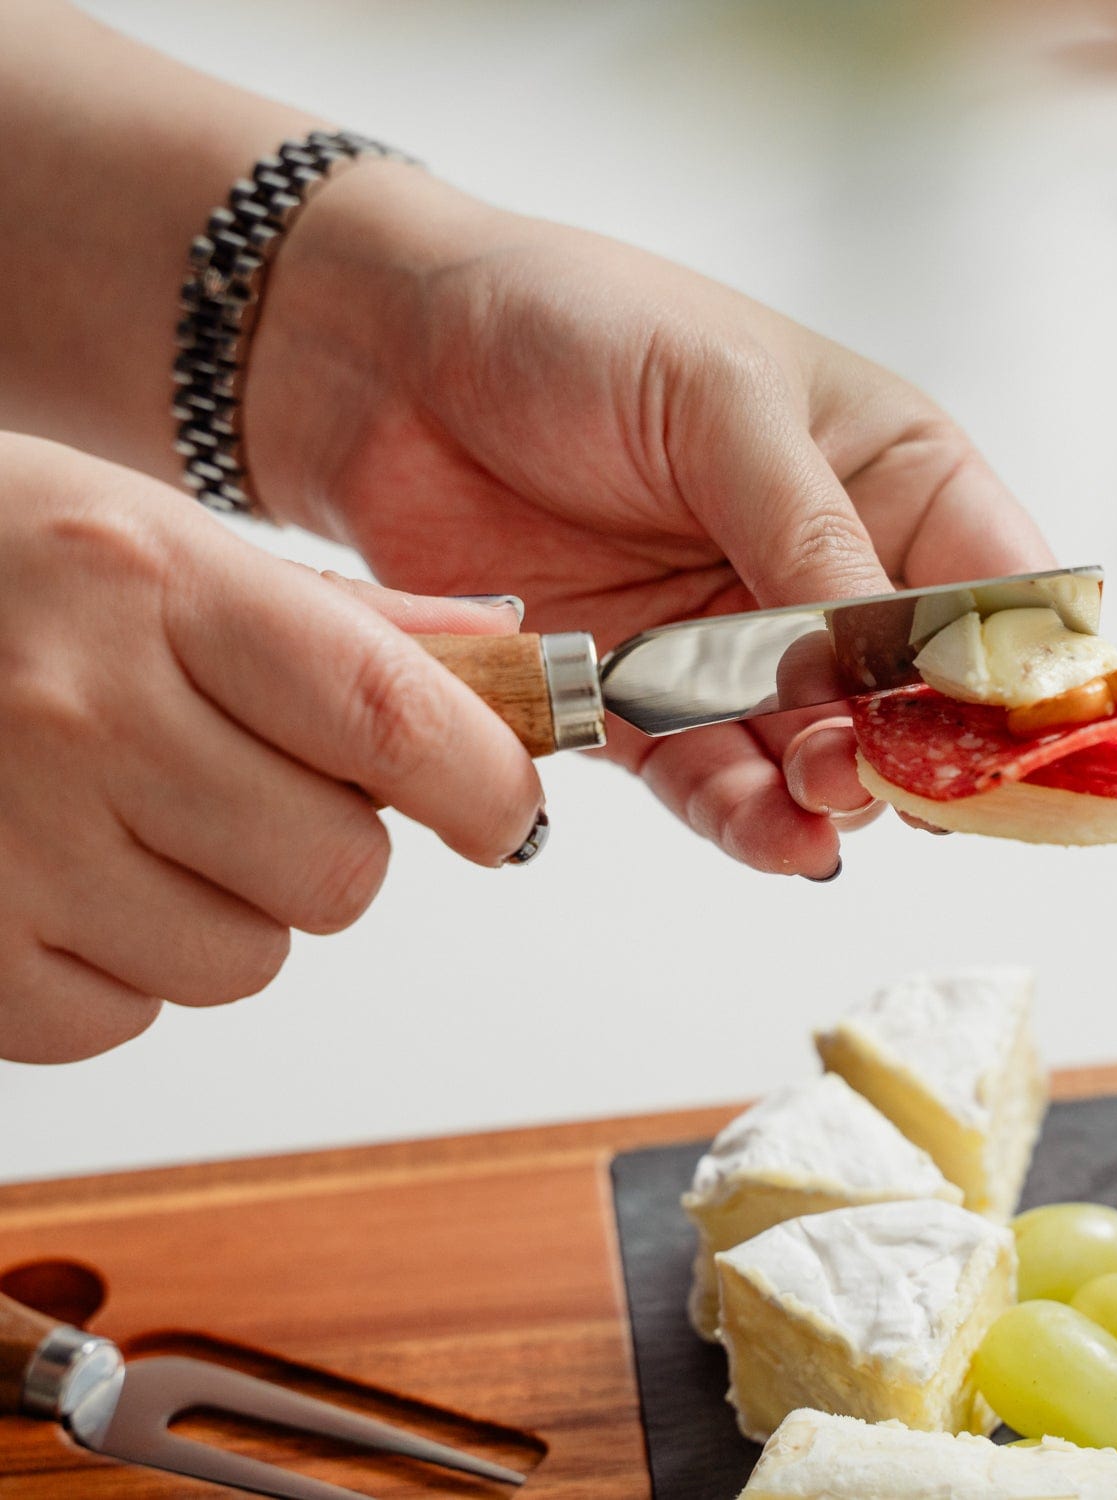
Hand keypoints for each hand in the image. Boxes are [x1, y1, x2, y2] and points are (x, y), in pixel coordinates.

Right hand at [0, 434, 541, 1062]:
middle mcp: (77, 714)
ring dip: (237, 908)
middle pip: (337, 871)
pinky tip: (80, 877)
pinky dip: (130, 966)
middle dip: (339, 847)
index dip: (483, 784)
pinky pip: (126, 1015)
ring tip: (154, 824)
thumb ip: (342, 617)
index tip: (504, 811)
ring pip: (245, 958)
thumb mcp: (162, 537)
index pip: (385, 715)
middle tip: (274, 794)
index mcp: (155, 588)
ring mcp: (6, 842)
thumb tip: (504, 658)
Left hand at [246, 164, 1054, 876]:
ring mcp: (739, 647)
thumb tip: (892, 668)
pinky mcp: (647, 704)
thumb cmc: (569, 325)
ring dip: (828, 794)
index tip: (1022, 739)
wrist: (387, 363)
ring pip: (819, 755)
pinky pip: (715, 779)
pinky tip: (773, 833)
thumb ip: (812, 535)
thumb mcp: (719, 399)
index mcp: (887, 473)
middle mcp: (826, 571)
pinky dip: (744, 815)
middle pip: (916, 699)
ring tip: (818, 808)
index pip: (1002, 591)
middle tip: (879, 769)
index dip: (1024, 672)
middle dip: (913, 746)